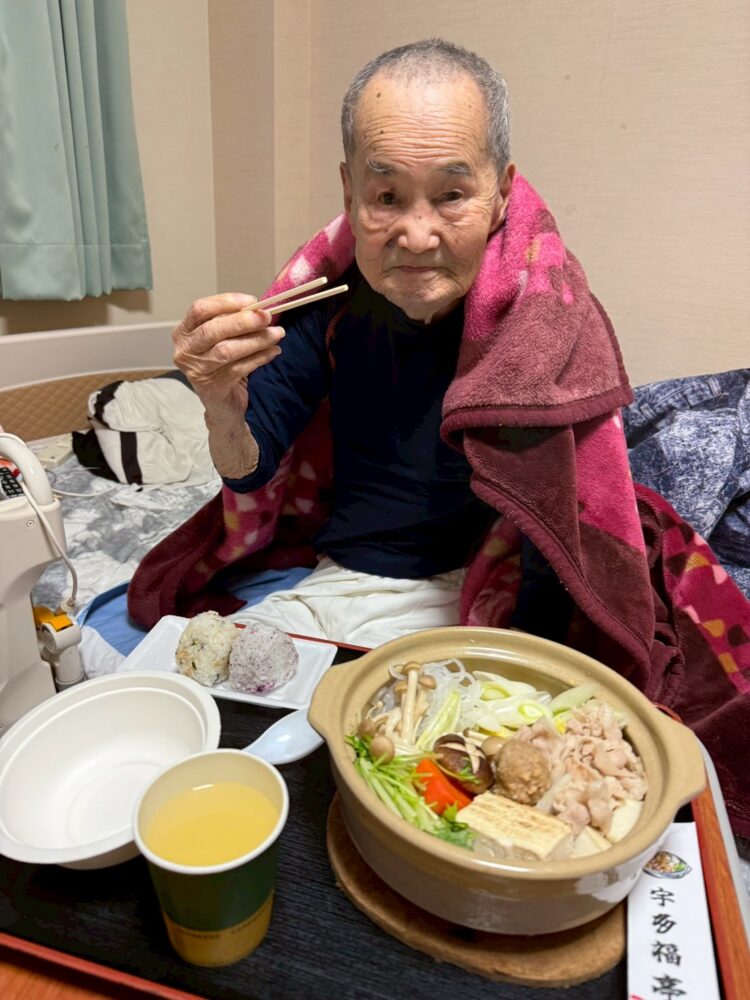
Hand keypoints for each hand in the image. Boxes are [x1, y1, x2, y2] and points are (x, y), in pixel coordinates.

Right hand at [172, 293, 284, 416]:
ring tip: (276, 334)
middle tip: (266, 317)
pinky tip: (273, 351)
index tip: (252, 300)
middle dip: (243, 321)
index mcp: (184, 332)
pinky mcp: (212, 387)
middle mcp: (185, 351)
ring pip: (227, 350)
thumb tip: (259, 309)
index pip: (200, 309)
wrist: (223, 405)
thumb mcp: (222, 340)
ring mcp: (196, 371)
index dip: (225, 302)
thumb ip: (232, 324)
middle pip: (212, 330)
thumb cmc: (222, 366)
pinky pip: (239, 368)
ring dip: (256, 340)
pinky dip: (259, 358)